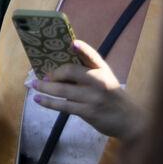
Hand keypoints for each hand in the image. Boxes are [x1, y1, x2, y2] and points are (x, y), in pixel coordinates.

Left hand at [29, 40, 144, 139]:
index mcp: (102, 69)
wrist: (129, 119)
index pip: (91, 55)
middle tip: (41, 75)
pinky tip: (38, 99)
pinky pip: (64, 106)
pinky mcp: (88, 112)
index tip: (72, 43)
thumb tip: (57, 69)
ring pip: (63, 90)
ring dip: (45, 87)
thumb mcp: (105, 78)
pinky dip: (48, 102)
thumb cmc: (111, 95)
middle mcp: (99, 81)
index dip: (82, 49)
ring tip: (33, 84)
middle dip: (53, 73)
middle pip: (71, 71)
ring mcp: (94, 97)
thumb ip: (86, 71)